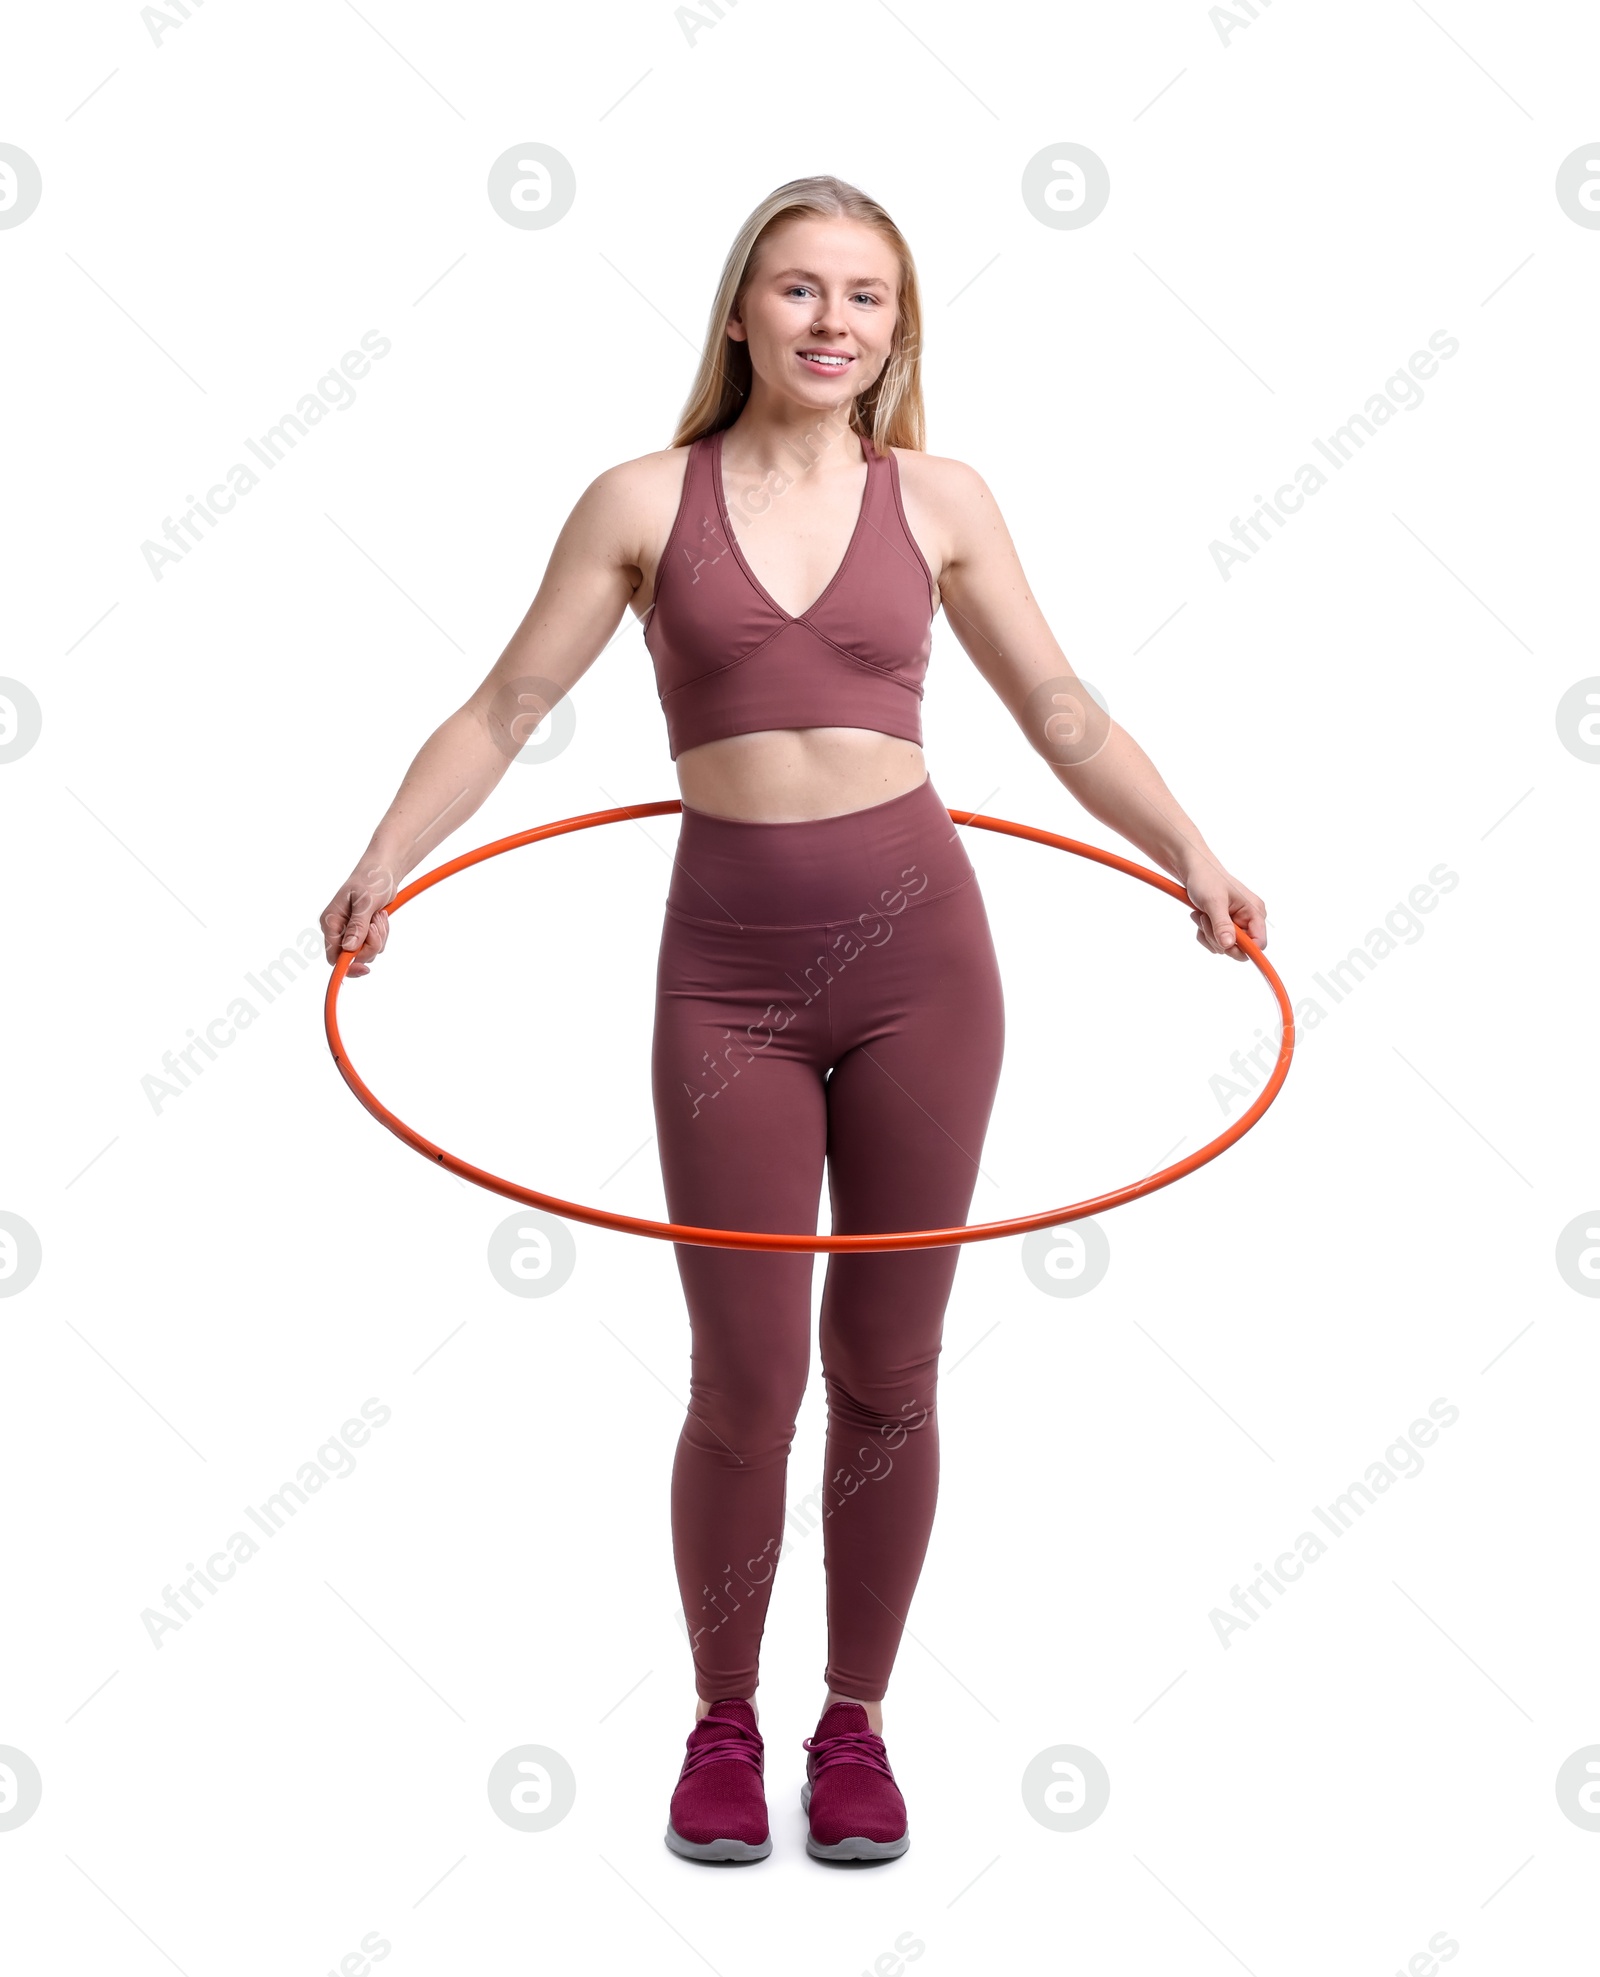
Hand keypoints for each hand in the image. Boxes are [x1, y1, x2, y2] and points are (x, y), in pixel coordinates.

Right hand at [320, 858, 396, 977]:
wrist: (384, 870)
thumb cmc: (371, 879)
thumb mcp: (365, 902)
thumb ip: (358, 926)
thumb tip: (350, 948)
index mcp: (330, 922)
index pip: (333, 956)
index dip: (347, 965)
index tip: (364, 969)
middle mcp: (338, 929)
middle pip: (353, 956)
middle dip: (370, 944)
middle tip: (376, 924)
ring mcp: (350, 931)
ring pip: (367, 951)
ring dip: (379, 936)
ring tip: (378, 916)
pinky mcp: (363, 931)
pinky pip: (375, 944)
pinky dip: (382, 934)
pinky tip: (380, 916)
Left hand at [1182, 858, 1265, 961]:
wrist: (1193, 870)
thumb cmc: (1206, 879)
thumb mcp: (1214, 901)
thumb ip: (1222, 924)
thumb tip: (1229, 944)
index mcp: (1254, 911)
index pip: (1260, 942)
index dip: (1246, 949)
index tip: (1226, 947)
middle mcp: (1249, 919)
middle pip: (1240, 948)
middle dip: (1219, 939)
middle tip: (1206, 921)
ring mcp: (1237, 924)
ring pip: (1225, 947)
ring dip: (1209, 934)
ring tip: (1202, 915)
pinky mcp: (1224, 927)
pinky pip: (1215, 943)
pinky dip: (1204, 933)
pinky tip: (1200, 917)